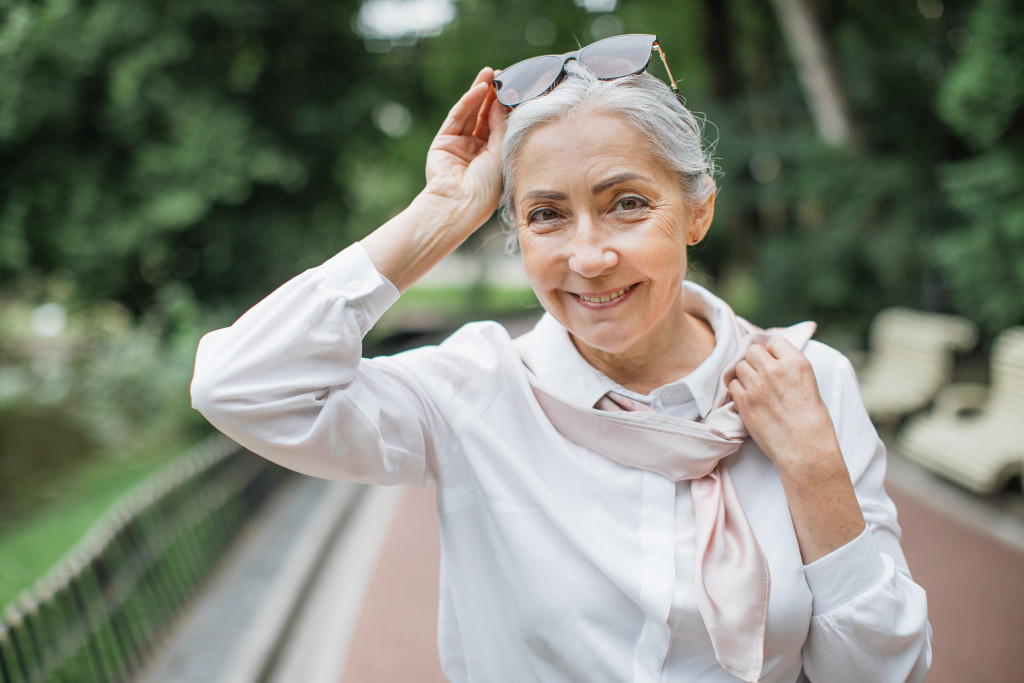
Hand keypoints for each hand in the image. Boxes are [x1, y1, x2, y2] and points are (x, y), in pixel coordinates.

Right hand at [422, 67, 506, 232]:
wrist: (459, 204)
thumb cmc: (486, 188)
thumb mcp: (501, 153)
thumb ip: (502, 126)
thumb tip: (505, 100)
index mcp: (495, 159)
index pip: (502, 127)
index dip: (508, 108)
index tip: (518, 88)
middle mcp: (477, 151)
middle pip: (486, 117)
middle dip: (495, 96)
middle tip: (504, 75)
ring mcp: (460, 145)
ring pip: (472, 113)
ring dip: (481, 93)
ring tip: (492, 73)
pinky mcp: (444, 141)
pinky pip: (458, 116)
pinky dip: (469, 101)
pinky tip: (480, 88)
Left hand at [729, 339, 864, 562]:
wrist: (805, 450)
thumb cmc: (813, 422)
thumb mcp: (809, 385)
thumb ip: (790, 369)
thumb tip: (773, 360)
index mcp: (797, 363)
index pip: (775, 343)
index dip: (773, 353)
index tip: (774, 363)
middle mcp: (775, 370)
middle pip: (753, 350)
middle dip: (755, 360)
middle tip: (760, 374)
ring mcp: (757, 385)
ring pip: (740, 366)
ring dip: (745, 374)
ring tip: (754, 387)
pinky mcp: (744, 401)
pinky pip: (732, 384)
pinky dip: (738, 389)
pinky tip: (747, 398)